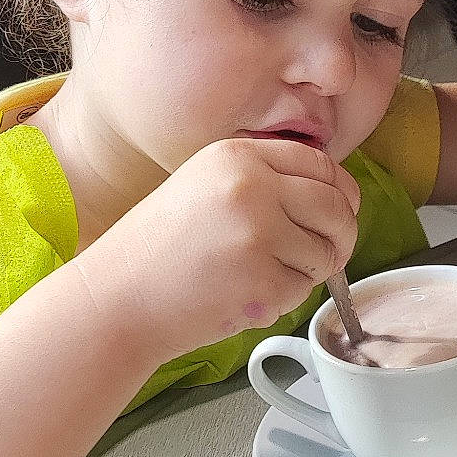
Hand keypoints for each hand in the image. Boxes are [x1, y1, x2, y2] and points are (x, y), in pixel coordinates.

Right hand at [89, 138, 360, 359]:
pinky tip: (245, 297)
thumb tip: (334, 197)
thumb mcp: (205, 187)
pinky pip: (303, 290)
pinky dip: (283, 300)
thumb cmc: (158, 251)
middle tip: (326, 258)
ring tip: (261, 278)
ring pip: (326, 253)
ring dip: (307, 273)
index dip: (341, 193)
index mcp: (238, 156)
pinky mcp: (262, 279)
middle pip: (336, 206)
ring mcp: (258, 232)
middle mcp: (252, 185)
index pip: (321, 164)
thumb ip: (263, 181)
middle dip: (341, 237)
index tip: (338, 215)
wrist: (116, 298)